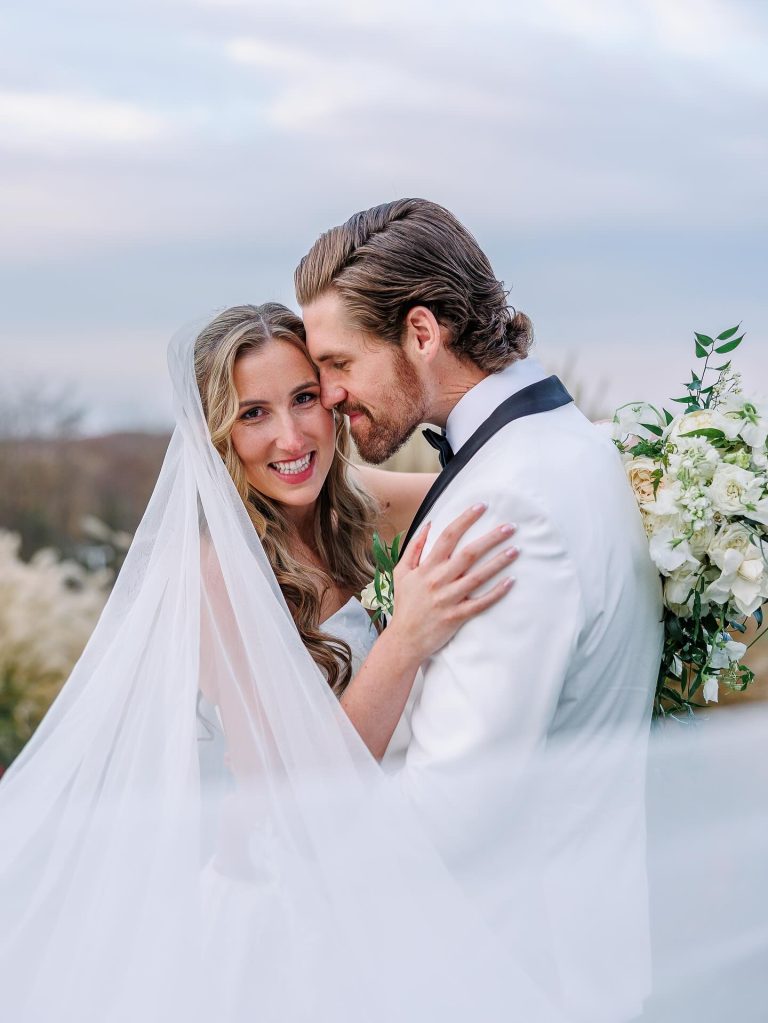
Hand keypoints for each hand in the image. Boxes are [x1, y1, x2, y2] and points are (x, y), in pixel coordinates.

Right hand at [388, 504, 516, 664]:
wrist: (404, 639)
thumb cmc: (405, 604)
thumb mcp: (402, 572)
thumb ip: (414, 547)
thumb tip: (428, 524)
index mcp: (426, 567)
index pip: (448, 536)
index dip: (465, 519)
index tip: (482, 506)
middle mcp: (438, 580)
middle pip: (468, 554)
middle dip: (491, 538)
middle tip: (510, 527)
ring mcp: (449, 599)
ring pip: (478, 577)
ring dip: (498, 562)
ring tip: (516, 550)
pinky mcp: (457, 616)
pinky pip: (481, 602)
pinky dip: (496, 592)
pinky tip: (511, 581)